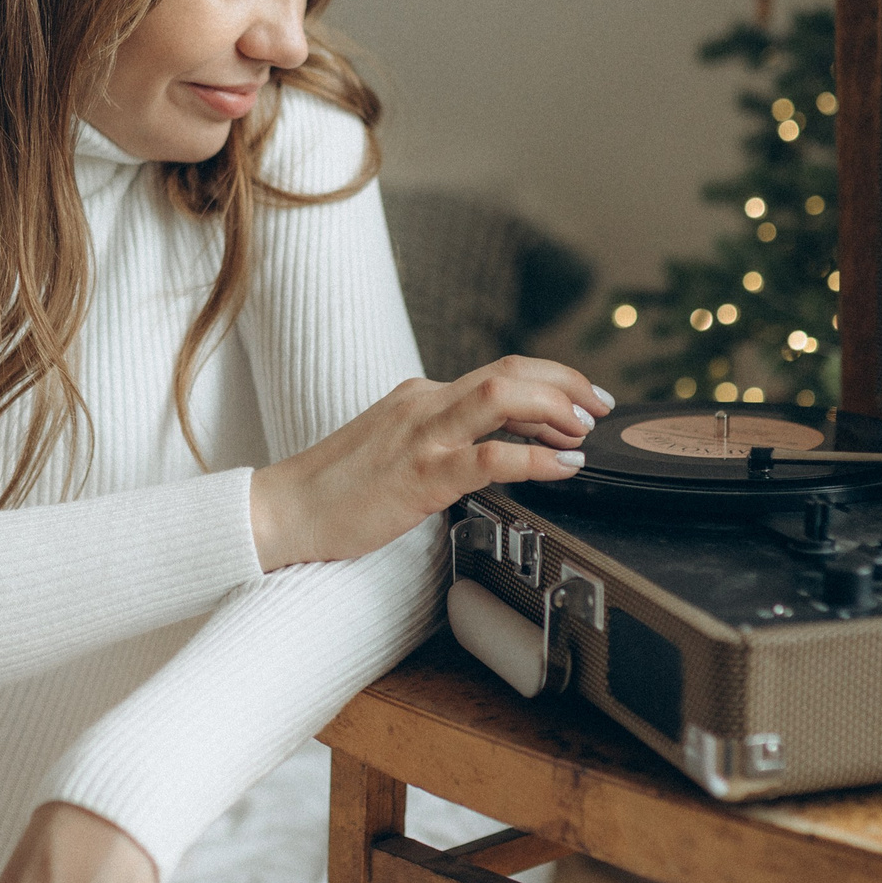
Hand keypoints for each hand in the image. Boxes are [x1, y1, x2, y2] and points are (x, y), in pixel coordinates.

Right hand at [247, 355, 611, 569]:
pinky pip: (490, 456)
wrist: (283, 511)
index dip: (549, 381)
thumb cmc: (336, 491)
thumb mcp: (395, 449)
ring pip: (502, 395)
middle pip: (510, 371)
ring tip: (584, 431)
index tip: (579, 401)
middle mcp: (424, 403)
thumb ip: (441, 440)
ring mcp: (421, 435)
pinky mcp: (420, 475)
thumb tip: (496, 448)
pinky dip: (536, 457)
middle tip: (598, 407)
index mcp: (419, 396)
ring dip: (556, 407)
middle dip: (564, 382)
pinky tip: (562, 468)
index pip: (499, 373)